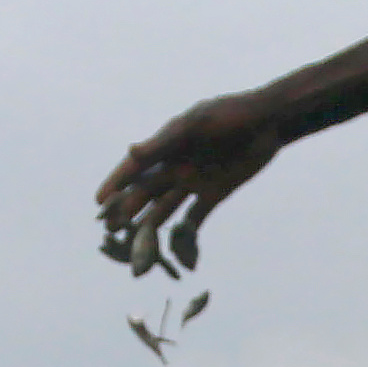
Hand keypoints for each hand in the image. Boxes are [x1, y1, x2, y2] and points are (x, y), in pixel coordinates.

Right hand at [96, 95, 286, 276]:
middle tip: (110, 231)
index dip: (116, 184)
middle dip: (127, 211)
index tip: (98, 202)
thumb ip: (164, 142)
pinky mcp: (214, 193)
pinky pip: (195, 217)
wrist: (268, 122)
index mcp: (167, 146)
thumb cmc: (230, 115)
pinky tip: (173, 251)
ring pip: (165, 208)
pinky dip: (186, 233)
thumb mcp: (196, 126)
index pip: (135, 168)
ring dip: (150, 225)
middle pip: (146, 192)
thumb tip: (131, 151)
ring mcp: (194, 181)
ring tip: (135, 244)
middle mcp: (176, 165)